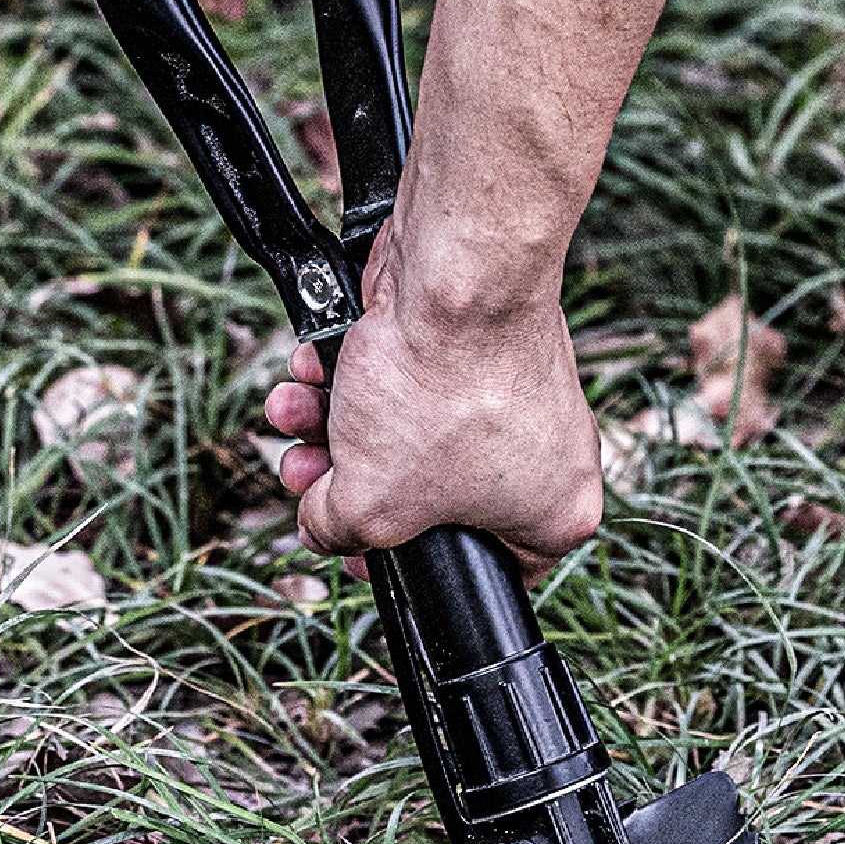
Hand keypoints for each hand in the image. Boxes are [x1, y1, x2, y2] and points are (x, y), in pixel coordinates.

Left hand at [262, 225, 604, 585]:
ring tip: (294, 412)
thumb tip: (322, 529)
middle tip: (305, 469)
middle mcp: (543, 455)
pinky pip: (407, 380)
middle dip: (345, 476)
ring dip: (333, 426)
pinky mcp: (476, 343)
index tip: (354, 545)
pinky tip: (311, 372)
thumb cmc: (441, 393)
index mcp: (550, 516)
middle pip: (420, 493)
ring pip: (404, 431)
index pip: (470, 566)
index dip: (397, 561)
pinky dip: (354, 378)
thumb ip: (338, 532)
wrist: (454, 277)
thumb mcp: (370, 505)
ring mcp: (512, 394)